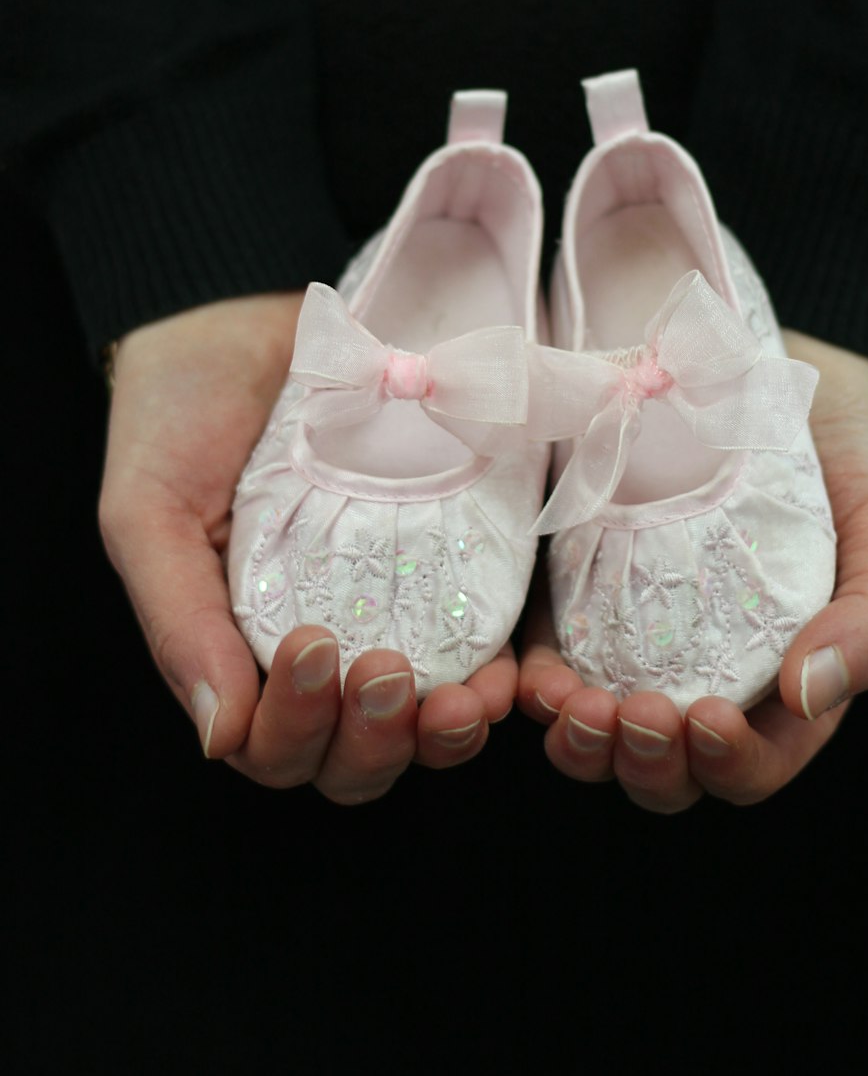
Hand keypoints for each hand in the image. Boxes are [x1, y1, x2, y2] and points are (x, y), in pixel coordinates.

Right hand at [98, 295, 515, 801]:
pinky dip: (498, 680)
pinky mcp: (453, 567)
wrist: (250, 315)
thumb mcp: (150, 509)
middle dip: (373, 743)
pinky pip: (484, 651)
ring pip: (421, 728)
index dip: (296, 730)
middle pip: (353, 760)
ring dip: (442, 734)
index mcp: (240, 651)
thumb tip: (218, 738)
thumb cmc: (180, 412)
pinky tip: (508, 670)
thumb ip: (178, 620)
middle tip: (387, 672)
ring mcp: (391, 614)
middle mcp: (320, 647)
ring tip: (462, 699)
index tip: (313, 646)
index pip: (272, 747)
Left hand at [517, 332, 867, 810]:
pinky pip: (541, 657)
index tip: (706, 718)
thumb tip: (807, 694)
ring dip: (577, 741)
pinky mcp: (571, 589)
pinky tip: (525, 674)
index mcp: (783, 679)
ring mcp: (629, 636)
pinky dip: (529, 682)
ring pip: (595, 731)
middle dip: (641, 762)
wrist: (760, 357)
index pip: (752, 763)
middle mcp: (701, 673)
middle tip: (626, 713)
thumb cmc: (841, 448)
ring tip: (568, 704)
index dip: (728, 764)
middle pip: (665, 765)